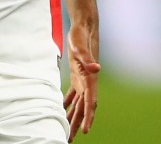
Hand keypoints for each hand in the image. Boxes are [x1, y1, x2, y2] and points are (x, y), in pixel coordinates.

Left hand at [63, 24, 100, 141]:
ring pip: (78, 103)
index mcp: (90, 78)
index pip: (90, 102)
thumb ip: (87, 58)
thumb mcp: (81, 46)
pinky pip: (73, 94)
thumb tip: (97, 69)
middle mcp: (88, 82)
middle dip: (77, 123)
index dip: (88, 116)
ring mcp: (83, 80)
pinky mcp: (77, 76)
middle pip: (83, 107)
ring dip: (73, 117)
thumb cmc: (81, 36)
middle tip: (70, 139)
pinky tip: (63, 111)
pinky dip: (68, 104)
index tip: (85, 130)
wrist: (84, 27)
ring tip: (67, 131)